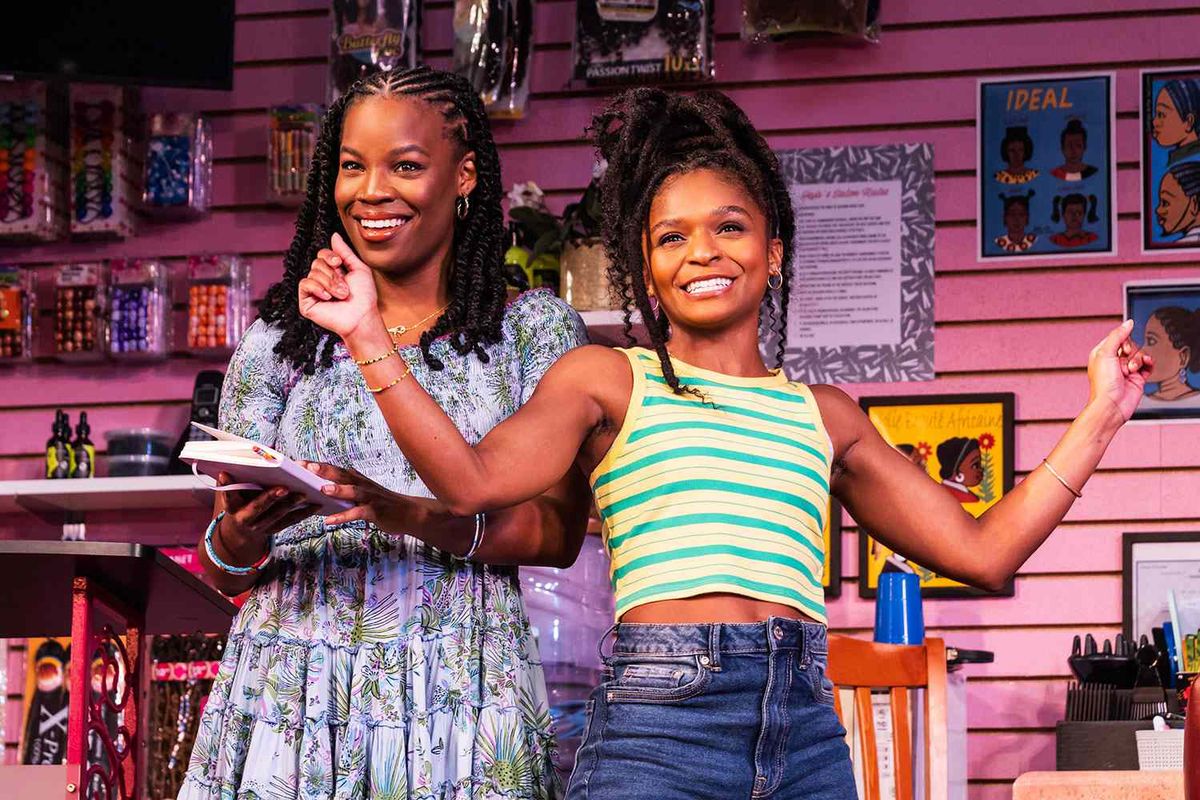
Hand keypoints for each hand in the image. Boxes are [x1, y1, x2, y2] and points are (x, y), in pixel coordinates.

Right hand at [212, 472, 318, 562]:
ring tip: (304, 493)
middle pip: (257, 507)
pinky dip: (304, 513)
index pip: (228, 496)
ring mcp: (260, 526)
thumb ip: (240, 477)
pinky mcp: (274, 529)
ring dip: (291, 504)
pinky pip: (290, 521)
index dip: (226, 486)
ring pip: (277, 515)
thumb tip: (256, 452)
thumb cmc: (240, 500)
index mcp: (232, 506)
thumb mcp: (235, 491)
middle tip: (284, 487)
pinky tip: (316, 504)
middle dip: (270, 497)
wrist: (241, 530)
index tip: (225, 473)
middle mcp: (244, 518)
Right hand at [298, 233, 379, 338]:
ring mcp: (313, 291)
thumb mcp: (358, 269)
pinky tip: (327, 297)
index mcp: (333, 271)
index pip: (322, 254)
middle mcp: (321, 280)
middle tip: (345, 288)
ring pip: (312, 273)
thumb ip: (345, 252)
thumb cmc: (364, 297)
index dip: (329, 256)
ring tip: (341, 295)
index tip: (339, 263)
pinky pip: (304, 284)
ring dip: (330, 284)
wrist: (362, 317)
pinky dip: (317, 288)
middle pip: (317, 263)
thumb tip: (334, 235)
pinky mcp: (306, 302)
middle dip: (333, 274)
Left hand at [303, 461, 424, 529]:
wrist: (409, 512)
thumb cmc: (381, 503)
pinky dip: (344, 516)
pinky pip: (358, 513)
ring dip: (338, 489)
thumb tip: (319, 491)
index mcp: (356, 479)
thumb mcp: (361, 493)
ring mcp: (370, 497)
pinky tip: (330, 520)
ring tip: (322, 489)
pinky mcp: (375, 511)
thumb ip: (343, 490)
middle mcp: (362, 484)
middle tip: (306, 466)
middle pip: (341, 475)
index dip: (316, 465)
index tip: (297, 462)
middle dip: (324, 470)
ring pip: (352, 491)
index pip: (333, 469)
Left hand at [1087, 319, 1153, 421]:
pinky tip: (1144, 367)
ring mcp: (1126, 369)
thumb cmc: (1103, 384)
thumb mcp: (1105, 353)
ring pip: (1140, 354)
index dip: (1123, 341)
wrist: (1112, 405)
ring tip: (1130, 370)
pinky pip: (1148, 364)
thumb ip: (1117, 336)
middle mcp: (1114, 360)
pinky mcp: (1137, 377)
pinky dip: (1148, 364)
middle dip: (1131, 353)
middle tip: (1125, 362)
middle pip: (1132, 345)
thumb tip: (1128, 323)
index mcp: (1102, 353)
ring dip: (1138, 361)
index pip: (1118, 337)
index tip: (1123, 348)